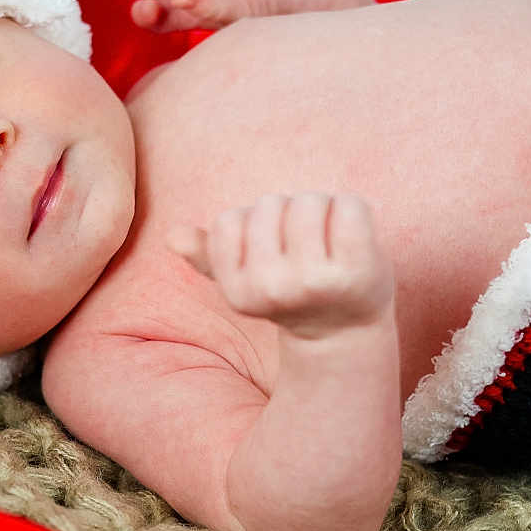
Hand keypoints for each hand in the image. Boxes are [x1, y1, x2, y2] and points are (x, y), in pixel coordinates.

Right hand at [168, 192, 393, 340]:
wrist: (346, 330)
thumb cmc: (291, 294)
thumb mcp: (244, 280)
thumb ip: (210, 257)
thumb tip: (173, 237)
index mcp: (239, 293)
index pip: (229, 220)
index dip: (251, 225)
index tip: (272, 254)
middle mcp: (273, 290)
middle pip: (270, 204)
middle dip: (287, 212)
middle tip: (306, 248)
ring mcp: (316, 281)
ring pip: (307, 200)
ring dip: (320, 208)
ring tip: (327, 240)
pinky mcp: (356, 270)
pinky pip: (347, 205)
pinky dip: (351, 209)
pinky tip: (353, 237)